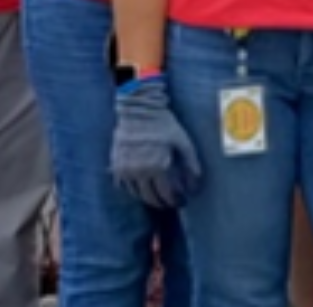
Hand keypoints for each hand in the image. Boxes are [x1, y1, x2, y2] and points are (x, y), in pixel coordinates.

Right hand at [108, 80, 201, 208]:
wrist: (137, 109)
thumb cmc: (163, 123)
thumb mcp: (183, 141)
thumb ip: (191, 163)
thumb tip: (196, 184)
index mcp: (157, 167)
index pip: (167, 194)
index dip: (176, 200)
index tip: (182, 201)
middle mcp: (140, 172)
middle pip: (151, 198)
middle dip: (162, 203)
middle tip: (170, 202)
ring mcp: (125, 169)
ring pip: (136, 194)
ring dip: (147, 197)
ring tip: (157, 195)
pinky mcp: (116, 164)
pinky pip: (123, 185)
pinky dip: (132, 189)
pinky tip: (141, 187)